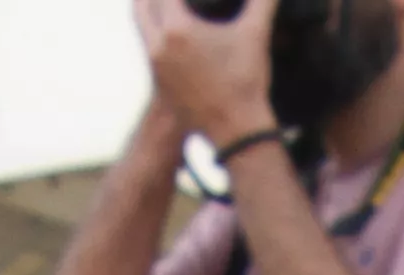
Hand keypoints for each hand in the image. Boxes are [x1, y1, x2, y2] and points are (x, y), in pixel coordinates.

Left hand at [131, 0, 274, 148]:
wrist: (236, 132)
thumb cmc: (245, 82)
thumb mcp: (255, 35)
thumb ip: (263, 3)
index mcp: (177, 30)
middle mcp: (158, 46)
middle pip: (141, 7)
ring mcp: (156, 67)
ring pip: (143, 29)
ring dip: (151, 13)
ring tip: (168, 6)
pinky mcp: (159, 84)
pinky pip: (150, 50)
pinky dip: (156, 36)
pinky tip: (173, 36)